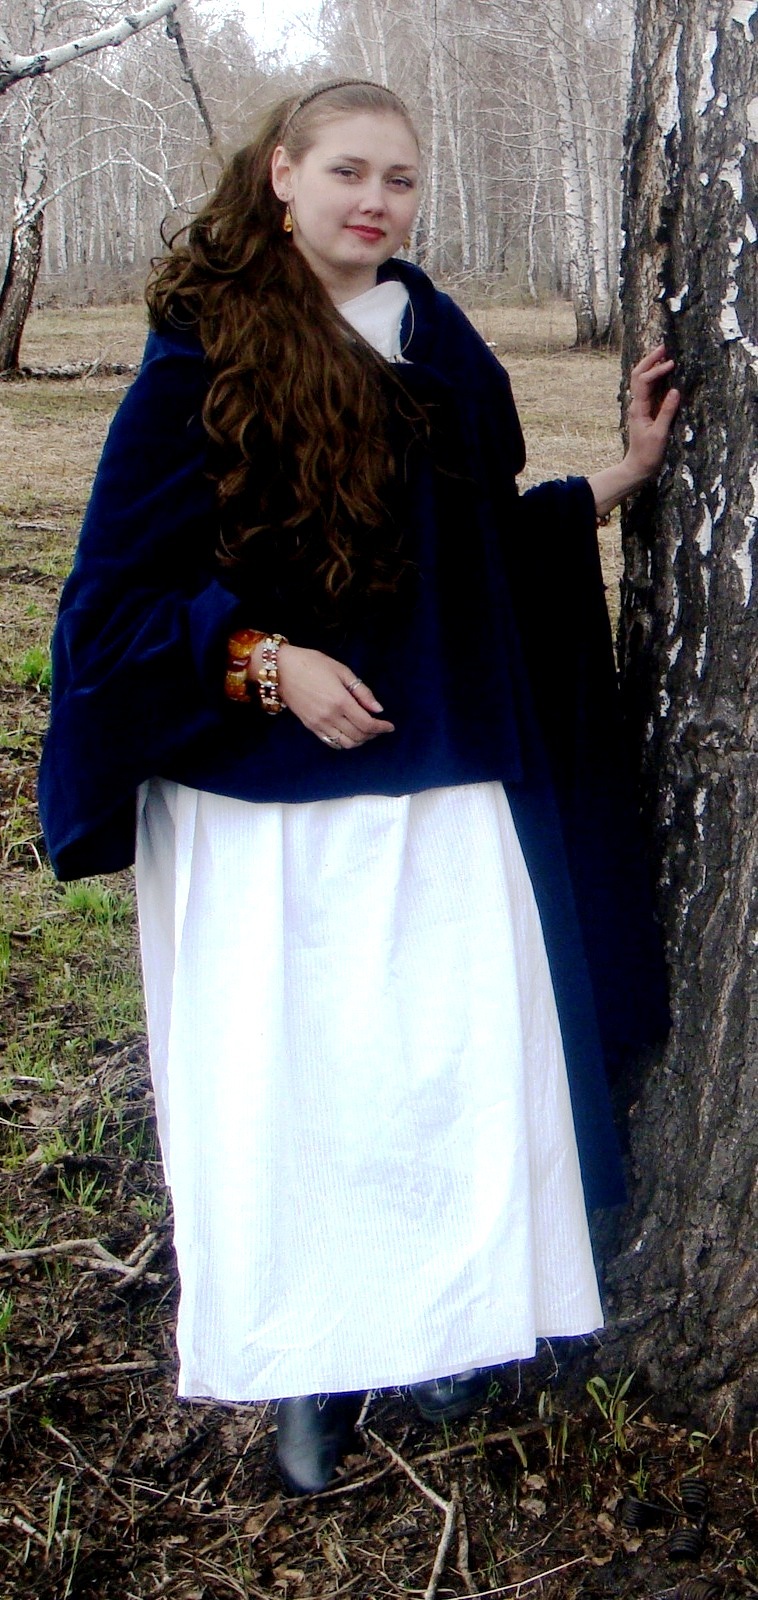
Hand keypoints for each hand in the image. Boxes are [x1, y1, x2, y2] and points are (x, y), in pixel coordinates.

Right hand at [266, 643, 394, 748]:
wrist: (281, 670)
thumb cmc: (312, 664)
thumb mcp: (341, 670)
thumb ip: (362, 691)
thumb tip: (378, 709)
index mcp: (340, 701)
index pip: (367, 723)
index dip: (382, 727)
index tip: (390, 726)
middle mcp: (330, 716)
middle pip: (359, 736)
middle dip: (374, 734)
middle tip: (380, 727)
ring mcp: (319, 724)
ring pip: (346, 744)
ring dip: (360, 741)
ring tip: (366, 731)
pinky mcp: (310, 727)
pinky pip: (332, 743)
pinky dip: (345, 743)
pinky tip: (350, 734)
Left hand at [588, 345, 680, 517]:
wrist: (638, 467)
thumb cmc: (648, 454)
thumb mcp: (660, 434)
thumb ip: (667, 412)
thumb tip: (675, 391)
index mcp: (639, 409)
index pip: (645, 382)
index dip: (658, 370)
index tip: (672, 364)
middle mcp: (636, 404)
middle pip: (638, 375)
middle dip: (650, 360)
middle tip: (664, 347)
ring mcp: (639, 407)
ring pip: (640, 380)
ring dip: (650, 366)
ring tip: (663, 354)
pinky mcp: (644, 411)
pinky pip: (647, 388)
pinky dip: (653, 377)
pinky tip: (662, 372)